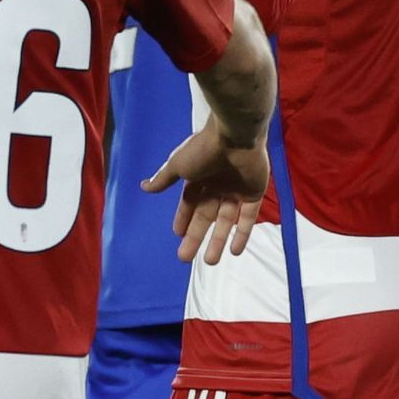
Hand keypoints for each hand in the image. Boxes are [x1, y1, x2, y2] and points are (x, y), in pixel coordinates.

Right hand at [142, 118, 269, 264]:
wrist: (235, 136)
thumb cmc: (204, 149)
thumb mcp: (178, 165)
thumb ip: (164, 178)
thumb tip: (144, 187)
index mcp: (199, 177)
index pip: (190, 203)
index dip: (183, 219)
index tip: (177, 235)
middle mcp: (217, 185)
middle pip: (205, 216)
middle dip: (196, 236)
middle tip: (185, 258)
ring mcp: (236, 190)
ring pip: (226, 221)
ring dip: (218, 240)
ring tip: (210, 261)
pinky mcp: (254, 193)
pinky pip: (248, 218)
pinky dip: (242, 234)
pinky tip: (234, 251)